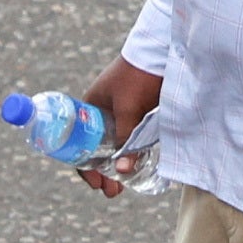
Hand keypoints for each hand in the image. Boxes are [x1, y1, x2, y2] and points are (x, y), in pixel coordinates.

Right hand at [76, 58, 167, 198]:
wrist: (163, 50)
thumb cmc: (138, 75)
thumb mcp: (128, 110)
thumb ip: (126, 140)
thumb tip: (122, 172)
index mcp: (89, 110)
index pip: (78, 146)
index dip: (85, 168)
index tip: (97, 185)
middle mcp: (102, 114)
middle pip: (97, 149)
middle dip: (104, 173)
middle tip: (113, 192)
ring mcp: (122, 113)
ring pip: (116, 146)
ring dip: (119, 165)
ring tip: (127, 184)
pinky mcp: (140, 112)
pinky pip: (133, 138)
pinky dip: (134, 152)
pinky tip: (140, 165)